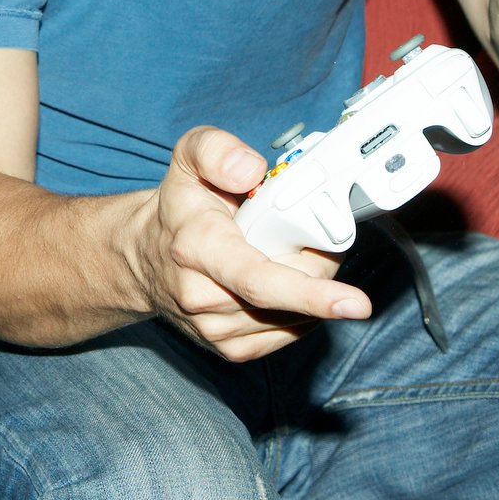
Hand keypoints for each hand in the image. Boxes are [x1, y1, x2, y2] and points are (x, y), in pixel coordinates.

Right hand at [130, 127, 370, 361]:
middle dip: (318, 266)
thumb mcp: (188, 156)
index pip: (258, 280)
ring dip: (310, 287)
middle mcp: (203, 297)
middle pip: (292, 296)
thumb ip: (216, 150)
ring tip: (284, 252)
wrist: (142, 257)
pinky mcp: (231, 349)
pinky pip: (290, 332)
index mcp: (196, 247)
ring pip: (297, 317)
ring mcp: (217, 330)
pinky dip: (300, 308)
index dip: (310, 292)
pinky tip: (283, 280)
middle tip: (308, 233)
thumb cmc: (179, 207)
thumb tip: (252, 170)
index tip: (356, 302)